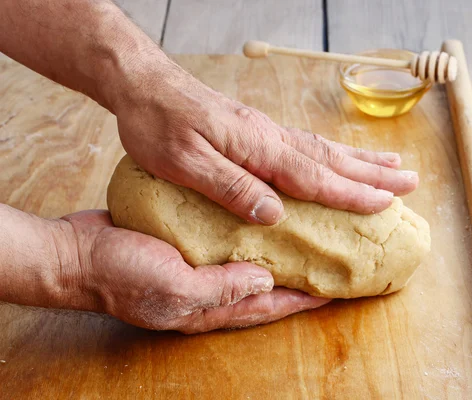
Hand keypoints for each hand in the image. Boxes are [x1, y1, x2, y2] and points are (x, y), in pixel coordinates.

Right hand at [61, 210, 329, 332]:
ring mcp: (197, 270)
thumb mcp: (173, 285)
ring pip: (248, 266)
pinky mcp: (186, 247)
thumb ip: (221, 287)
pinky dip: (246, 237)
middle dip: (298, 282)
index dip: (303, 300)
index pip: (268, 306)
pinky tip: (258, 222)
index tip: (335, 290)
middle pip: (264, 290)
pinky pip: (226, 245)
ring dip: (276, 258)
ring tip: (304, 241)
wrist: (75, 254)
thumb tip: (267, 281)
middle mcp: (209, 293)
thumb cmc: (120, 274)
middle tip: (328, 266)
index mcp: (209, 308)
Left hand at [111, 58, 418, 224]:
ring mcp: (266, 130)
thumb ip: (230, 187)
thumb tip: (274, 214)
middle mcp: (270, 136)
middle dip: (373, 174)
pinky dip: (332, 153)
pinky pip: (306, 143)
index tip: (384, 203)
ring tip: (391, 165)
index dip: (351, 193)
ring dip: (360, 160)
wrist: (144, 85)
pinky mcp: (257, 129)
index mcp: (257, 148)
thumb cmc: (158, 124)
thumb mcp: (184, 163)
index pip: (314, 176)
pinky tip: (339, 157)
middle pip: (331, 159)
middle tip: (410, 182)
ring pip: (324, 148)